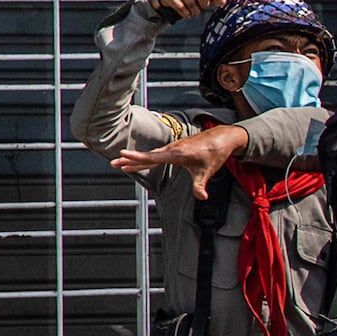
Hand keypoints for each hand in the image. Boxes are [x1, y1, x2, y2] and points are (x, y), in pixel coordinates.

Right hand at [112, 125, 248, 198]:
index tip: (123, 155)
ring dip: (136, 158)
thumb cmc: (214, 153)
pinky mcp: (176, 148)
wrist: (222, 137)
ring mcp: (174, 148)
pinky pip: (157, 154)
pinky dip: (146, 157)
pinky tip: (140, 161)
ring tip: (121, 163)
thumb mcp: (207, 171)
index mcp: (178, 154)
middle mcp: (173, 149)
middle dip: (130, 159)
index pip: (153, 157)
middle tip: (113, 162)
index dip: (137, 157)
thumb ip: (200, 185)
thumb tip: (202, 198)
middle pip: (147, 156)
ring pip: (151, 154)